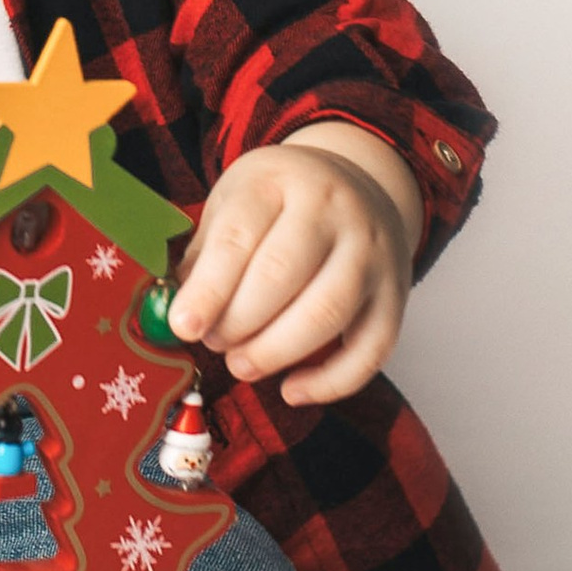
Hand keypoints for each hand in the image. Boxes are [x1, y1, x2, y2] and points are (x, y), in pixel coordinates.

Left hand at [168, 127, 415, 403]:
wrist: (356, 182)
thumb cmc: (278, 201)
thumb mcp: (234, 202)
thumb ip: (205, 254)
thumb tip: (174, 315)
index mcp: (278, 180)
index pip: (239, 237)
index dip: (208, 288)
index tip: (184, 326)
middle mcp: (332, 209)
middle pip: (283, 275)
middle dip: (239, 322)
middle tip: (214, 342)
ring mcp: (371, 251)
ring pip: (328, 313)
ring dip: (277, 351)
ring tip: (242, 364)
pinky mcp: (397, 293)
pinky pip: (373, 348)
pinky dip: (331, 382)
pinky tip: (292, 390)